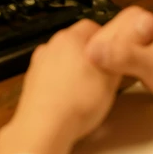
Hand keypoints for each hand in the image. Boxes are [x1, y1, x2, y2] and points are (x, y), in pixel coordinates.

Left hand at [0, 20, 120, 153]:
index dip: (106, 40)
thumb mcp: (111, 80)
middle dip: (89, 56)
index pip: (92, 27)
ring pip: (62, 60)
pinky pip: (51, 77)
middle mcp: (51, 47)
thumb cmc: (77, 102)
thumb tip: (121, 51)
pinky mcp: (31, 82)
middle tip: (102, 74)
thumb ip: (116, 59)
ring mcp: (38, 64)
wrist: (45, 127)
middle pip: (75, 43)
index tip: (113, 54)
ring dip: (73, 70)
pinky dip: (60, 84)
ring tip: (86, 91)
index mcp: (70, 38)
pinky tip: (70, 100)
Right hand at [85, 6, 152, 109]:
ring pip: (103, 56)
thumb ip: (124, 56)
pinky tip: (109, 86)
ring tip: (102, 87)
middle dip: (95, 66)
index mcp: (131, 19)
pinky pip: (112, 63)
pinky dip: (109, 74)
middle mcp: (129, 24)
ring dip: (100, 72)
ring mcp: (132, 39)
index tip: (97, 80)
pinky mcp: (135, 55)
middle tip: (99, 86)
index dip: (91, 61)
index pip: (94, 39)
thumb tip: (90, 51)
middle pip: (97, 47)